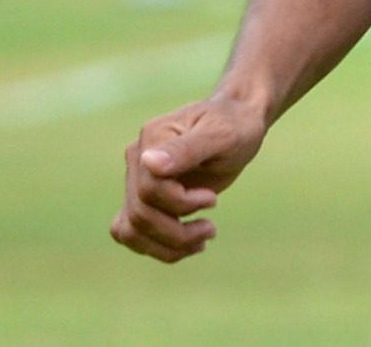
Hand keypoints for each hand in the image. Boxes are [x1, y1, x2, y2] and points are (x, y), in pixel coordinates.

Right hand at [109, 93, 268, 263]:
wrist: (238, 122)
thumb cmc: (235, 125)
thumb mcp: (221, 135)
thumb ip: (185, 149)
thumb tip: (149, 163)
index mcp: (153, 136)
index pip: (149, 188)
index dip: (180, 203)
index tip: (212, 199)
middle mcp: (138, 157)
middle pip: (140, 214)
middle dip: (177, 232)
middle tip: (211, 229)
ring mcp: (137, 177)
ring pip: (132, 229)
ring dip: (167, 246)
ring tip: (202, 241)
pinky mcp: (144, 196)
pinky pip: (132, 231)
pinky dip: (157, 246)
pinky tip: (188, 245)